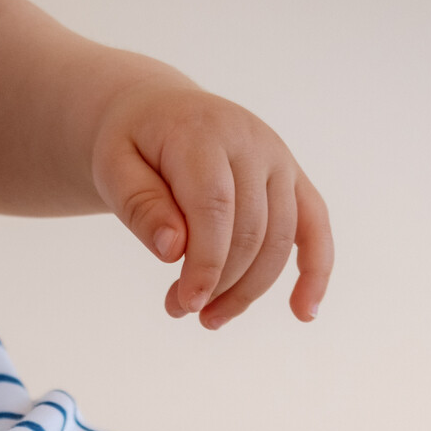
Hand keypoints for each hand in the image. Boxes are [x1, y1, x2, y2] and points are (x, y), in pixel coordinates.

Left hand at [90, 77, 332, 327]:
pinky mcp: (292, 180)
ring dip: (248, 291)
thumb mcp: (114, 168)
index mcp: (205, 132)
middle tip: (179, 310)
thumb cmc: (134, 146)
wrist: (159, 113)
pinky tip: (303, 313)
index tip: (185, 303)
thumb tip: (173, 250)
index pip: (214, 207)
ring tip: (209, 317)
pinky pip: (316, 227)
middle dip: (219, 283)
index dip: (205, 263)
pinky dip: (316, 271)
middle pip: (250, 230)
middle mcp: (253, 141)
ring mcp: (279, 160)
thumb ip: (140, 206)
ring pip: (279, 240)